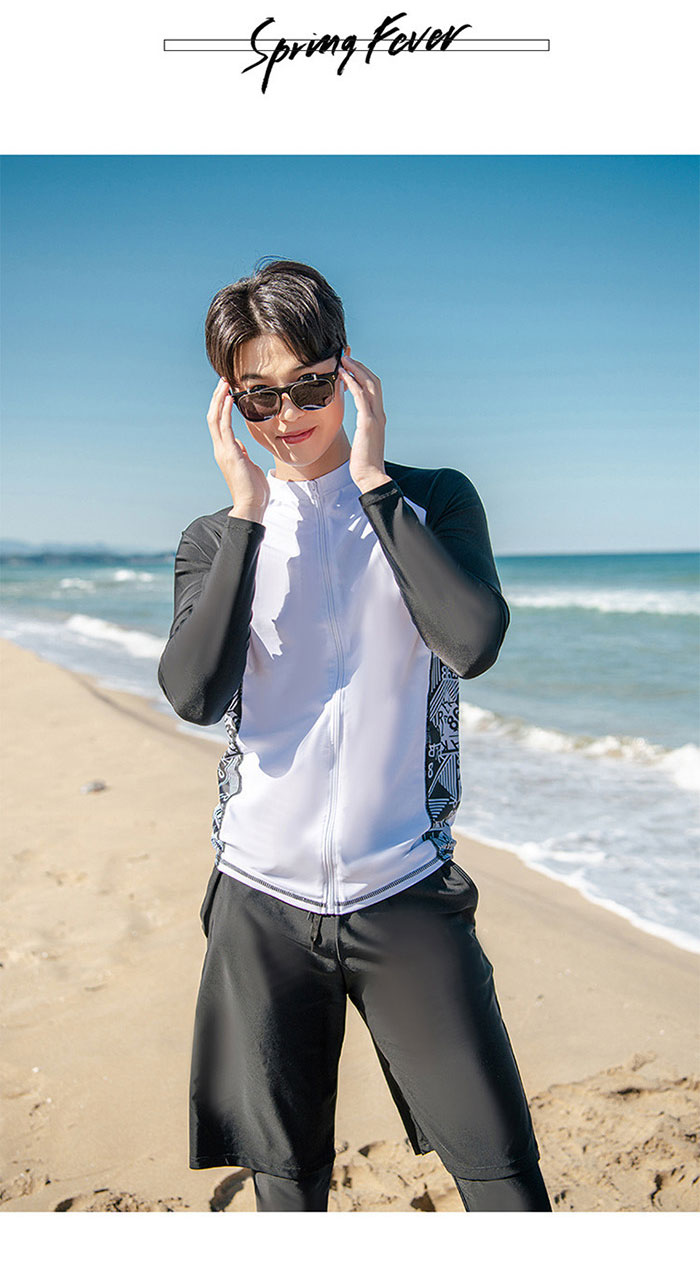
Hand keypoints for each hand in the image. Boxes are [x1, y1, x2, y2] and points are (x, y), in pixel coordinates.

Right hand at [206, 378, 269, 519]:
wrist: (251, 504)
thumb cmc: (253, 489)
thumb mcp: (248, 465)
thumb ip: (242, 454)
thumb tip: (240, 445)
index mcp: (225, 451)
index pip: (219, 423)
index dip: (221, 406)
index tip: (227, 391)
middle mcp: (220, 448)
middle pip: (214, 417)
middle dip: (218, 398)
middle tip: (223, 381)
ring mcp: (223, 450)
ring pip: (215, 419)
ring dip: (219, 399)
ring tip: (224, 383)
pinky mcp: (229, 453)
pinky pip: (224, 427)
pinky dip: (226, 411)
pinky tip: (229, 398)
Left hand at [340, 353, 392, 493]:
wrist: (371, 476)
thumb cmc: (364, 463)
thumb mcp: (363, 442)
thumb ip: (362, 431)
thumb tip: (357, 429)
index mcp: (378, 418)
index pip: (373, 390)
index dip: (363, 375)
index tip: (350, 366)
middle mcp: (379, 415)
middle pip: (373, 382)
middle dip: (360, 367)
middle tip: (346, 356)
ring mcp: (375, 418)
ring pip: (369, 384)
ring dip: (356, 369)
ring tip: (343, 360)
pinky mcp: (368, 423)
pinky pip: (360, 397)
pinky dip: (352, 383)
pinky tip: (342, 376)